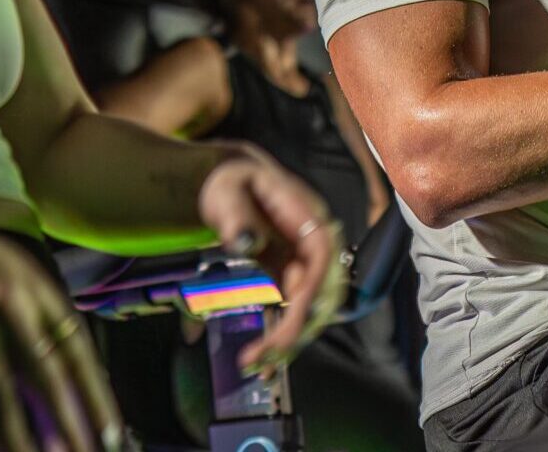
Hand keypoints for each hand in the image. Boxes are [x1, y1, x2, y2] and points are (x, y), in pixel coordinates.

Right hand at [0, 180, 121, 451]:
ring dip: (21, 434)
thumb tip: (62, 366)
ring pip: (2, 387)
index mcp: (34, 290)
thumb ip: (32, 317)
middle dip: (71, 423)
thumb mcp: (5, 272)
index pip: (77, 351)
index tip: (115, 434)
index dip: (96, 396)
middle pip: (47, 374)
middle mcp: (10, 303)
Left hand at [197, 148, 346, 377]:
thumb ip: (235, 215)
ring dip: (288, 338)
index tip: (290, 317)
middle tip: (262, 357)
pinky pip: (292, 309)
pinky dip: (281, 333)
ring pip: (308, 307)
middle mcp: (313, 243)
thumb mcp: (227, 191)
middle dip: (296, 327)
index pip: (320, 255)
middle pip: (320, 290)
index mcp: (306, 216)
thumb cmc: (231, 182)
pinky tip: (264, 357)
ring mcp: (303, 262)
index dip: (312, 289)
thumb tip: (246, 241)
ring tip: (259, 365)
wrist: (231, 183)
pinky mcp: (290, 277)